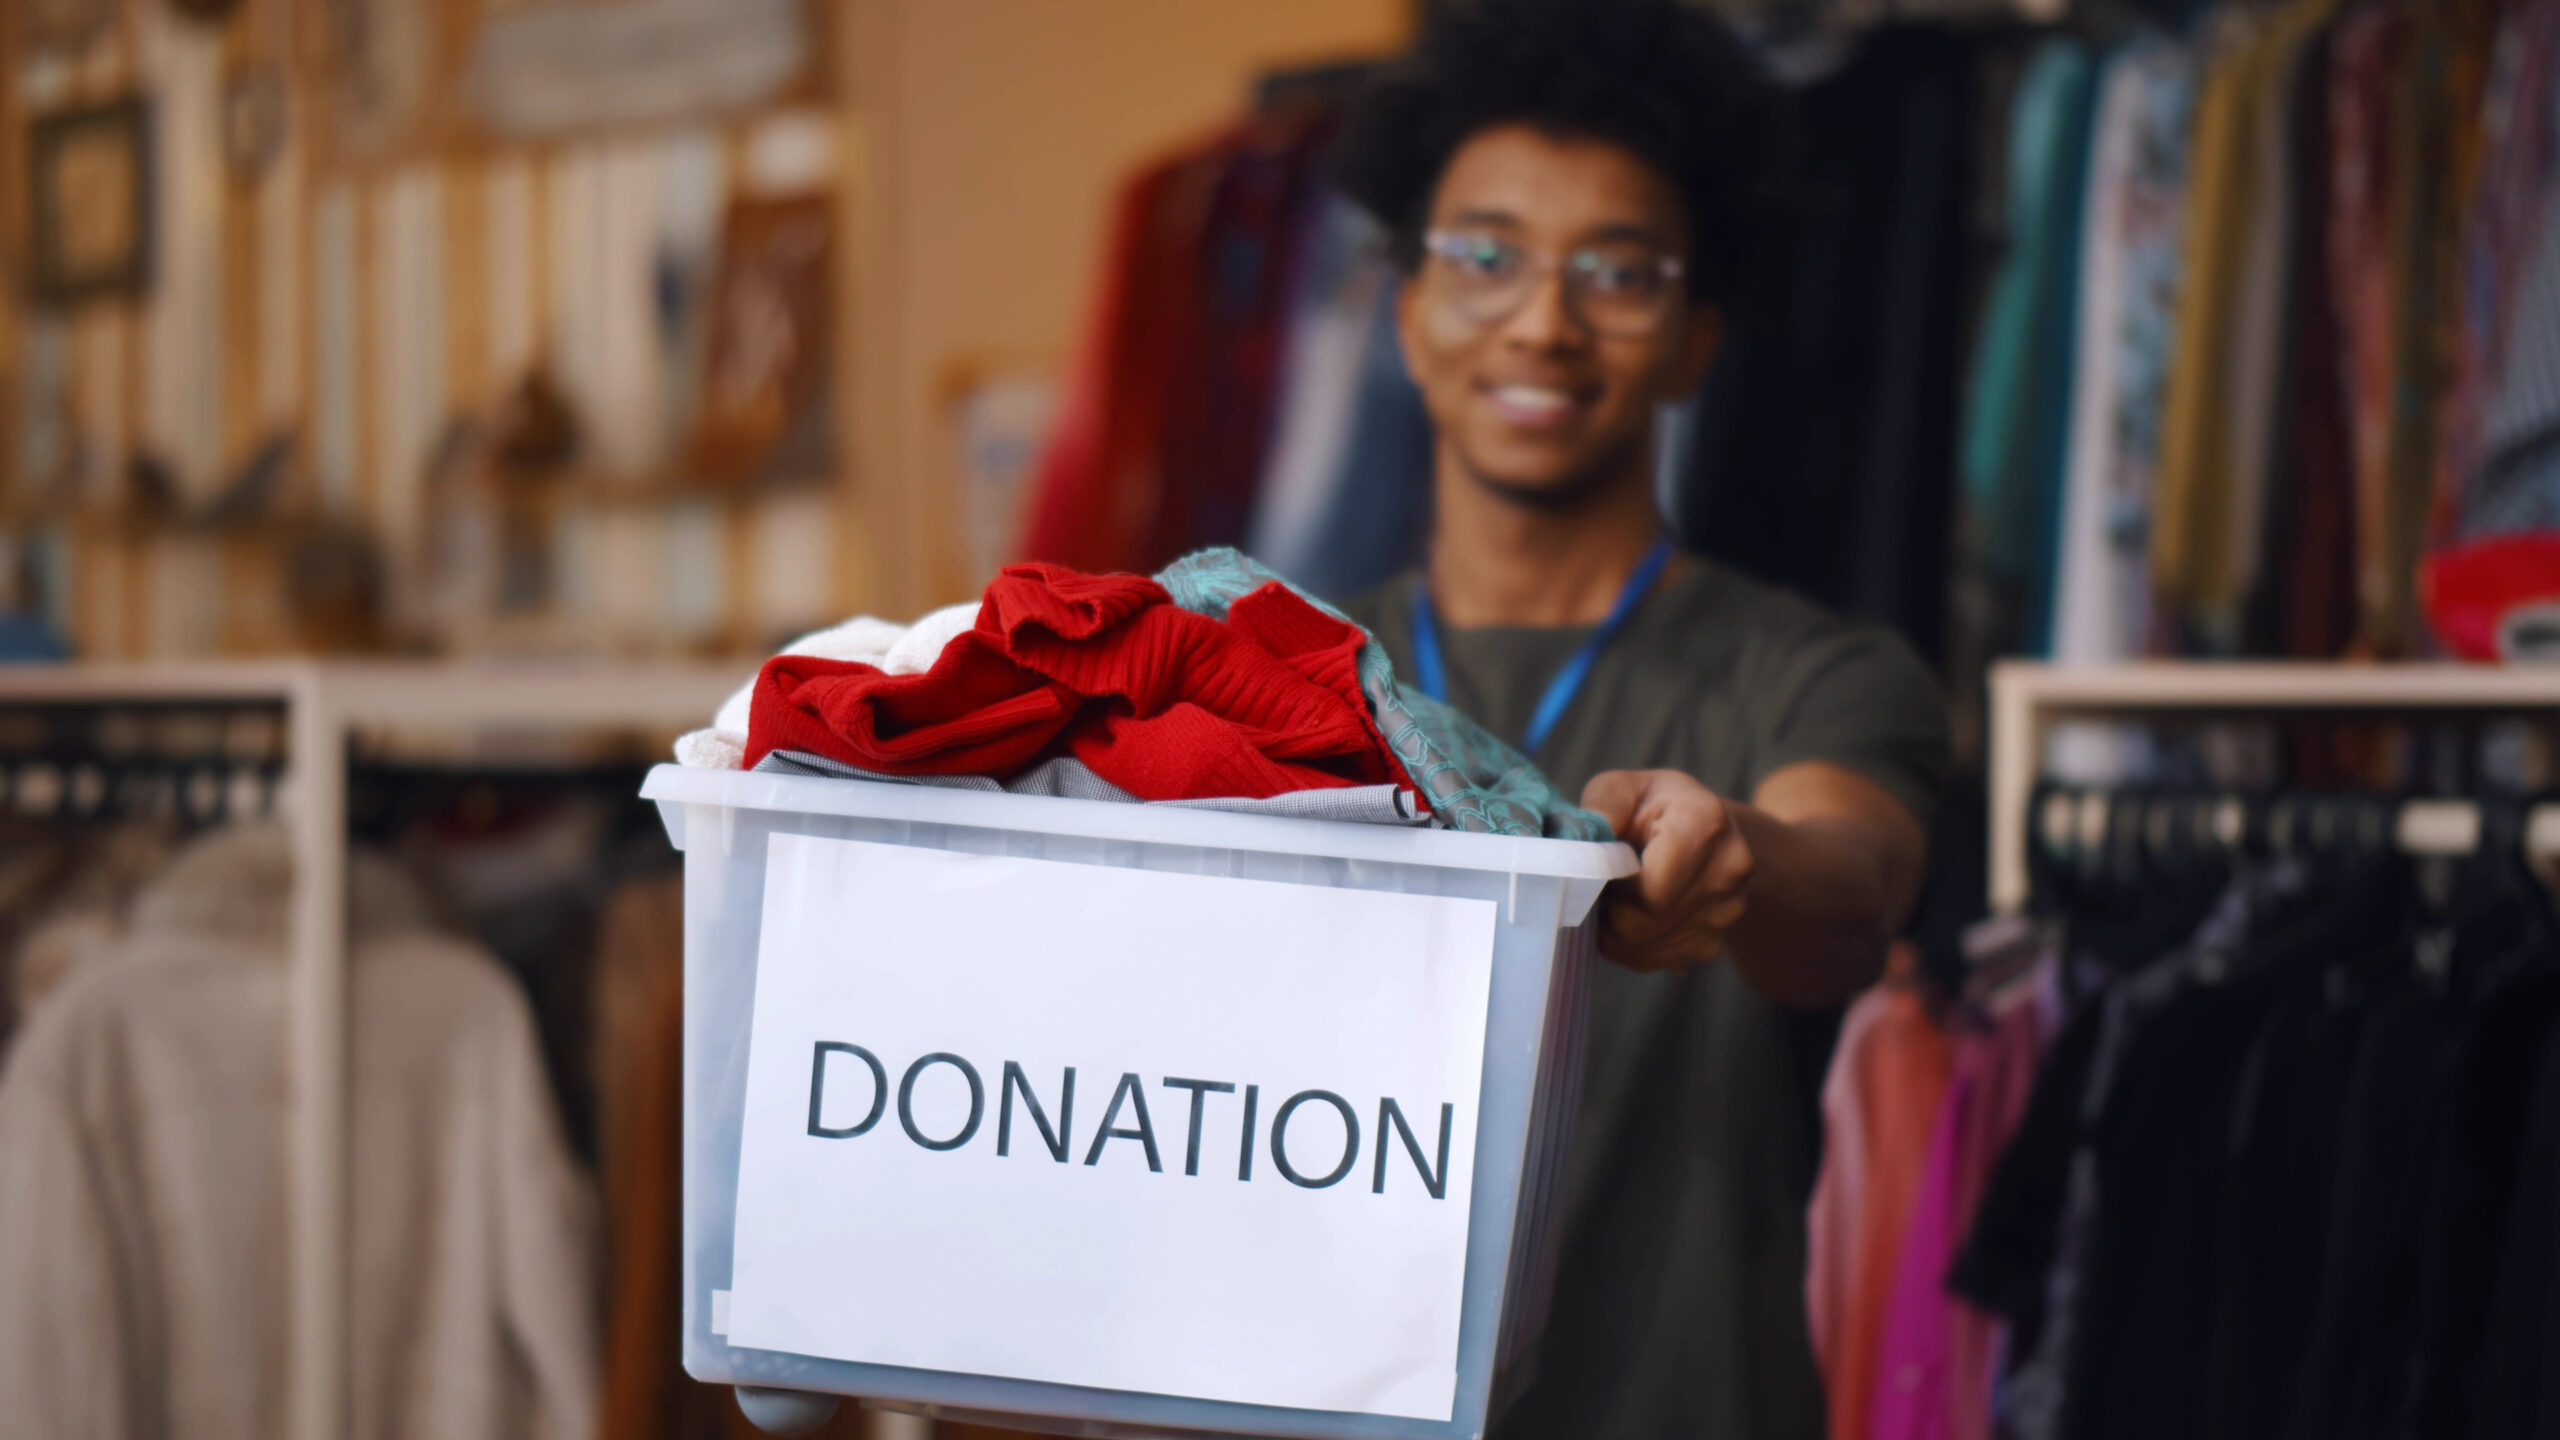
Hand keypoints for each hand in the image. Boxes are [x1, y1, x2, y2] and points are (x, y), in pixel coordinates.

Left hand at [1579, 769, 1755, 973]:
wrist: (1702, 831)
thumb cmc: (1651, 807)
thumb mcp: (1621, 789)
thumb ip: (1601, 807)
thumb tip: (1584, 842)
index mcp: (1706, 823)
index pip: (1652, 890)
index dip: (1615, 888)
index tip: (1604, 870)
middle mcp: (1728, 870)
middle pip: (1646, 924)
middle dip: (1611, 913)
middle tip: (1602, 888)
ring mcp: (1727, 912)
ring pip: (1647, 949)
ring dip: (1618, 933)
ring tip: (1617, 899)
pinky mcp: (1715, 943)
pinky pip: (1656, 962)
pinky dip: (1633, 948)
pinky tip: (1633, 916)